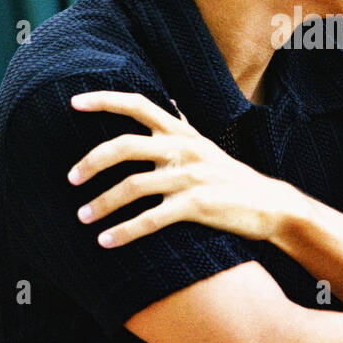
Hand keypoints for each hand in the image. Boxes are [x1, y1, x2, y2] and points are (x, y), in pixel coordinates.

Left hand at [66, 91, 302, 246]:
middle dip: (92, 162)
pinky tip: (107, 242)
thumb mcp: (206, 147)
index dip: (105, 100)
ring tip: (83, 218)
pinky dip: (124, 232)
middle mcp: (185, 148)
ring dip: (101, 204)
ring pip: (133, 186)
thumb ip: (181, 130)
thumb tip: (165, 107)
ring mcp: (191, 176)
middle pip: (125, 146)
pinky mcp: (197, 205)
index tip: (74, 102)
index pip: (139, 104)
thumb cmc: (232, 179)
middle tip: (71, 178)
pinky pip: (151, 219)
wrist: (271, 205)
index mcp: (183, 132)